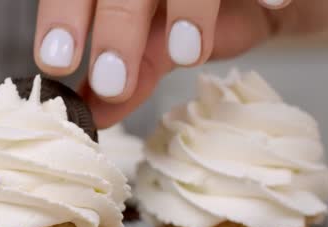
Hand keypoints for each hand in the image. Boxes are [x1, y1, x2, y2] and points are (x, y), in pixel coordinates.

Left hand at [33, 0, 327, 127]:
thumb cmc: (188, 20)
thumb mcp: (152, 50)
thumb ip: (125, 79)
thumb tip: (89, 115)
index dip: (60, 20)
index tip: (57, 62)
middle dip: (116, 30)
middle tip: (112, 81)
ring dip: (188, 10)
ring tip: (188, 52)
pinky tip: (271, 5)